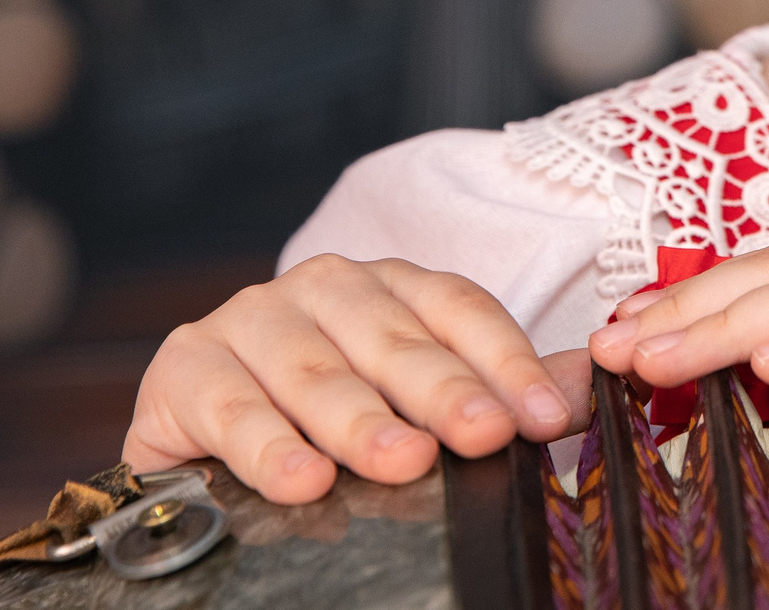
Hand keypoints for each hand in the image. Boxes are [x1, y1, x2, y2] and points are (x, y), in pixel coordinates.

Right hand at [124, 255, 590, 503]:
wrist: (199, 445)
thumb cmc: (326, 419)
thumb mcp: (412, 402)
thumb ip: (495, 390)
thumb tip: (583, 390)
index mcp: (388, 287)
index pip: (460, 309)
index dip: (507, 359)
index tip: (545, 417)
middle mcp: (322, 289)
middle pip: (395, 340)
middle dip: (445, 390)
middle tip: (485, 434)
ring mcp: (251, 320)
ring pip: (316, 371)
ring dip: (361, 420)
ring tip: (404, 462)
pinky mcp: (185, 366)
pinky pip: (232, 407)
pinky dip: (268, 445)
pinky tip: (301, 480)